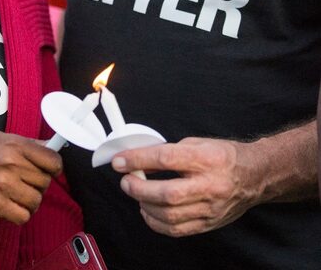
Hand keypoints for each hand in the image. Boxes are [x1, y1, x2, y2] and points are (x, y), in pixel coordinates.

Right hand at [0, 131, 61, 224]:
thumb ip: (26, 143)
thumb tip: (49, 146)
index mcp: (15, 145)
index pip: (52, 159)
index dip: (55, 167)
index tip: (51, 171)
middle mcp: (12, 164)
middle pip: (45, 181)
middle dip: (39, 185)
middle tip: (27, 184)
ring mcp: (4, 185)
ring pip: (36, 200)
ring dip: (30, 202)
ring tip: (19, 197)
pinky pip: (23, 216)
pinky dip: (21, 214)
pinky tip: (13, 208)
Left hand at [112, 137, 260, 236]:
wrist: (254, 176)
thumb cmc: (223, 156)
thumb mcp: (196, 143)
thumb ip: (169, 152)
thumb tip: (140, 160)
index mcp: (206, 159)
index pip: (166, 159)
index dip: (138, 160)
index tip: (120, 161)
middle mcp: (209, 185)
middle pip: (166, 194)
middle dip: (139, 188)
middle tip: (126, 181)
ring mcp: (210, 208)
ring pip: (169, 216)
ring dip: (145, 206)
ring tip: (137, 195)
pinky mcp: (209, 224)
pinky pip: (177, 230)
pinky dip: (156, 223)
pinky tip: (148, 211)